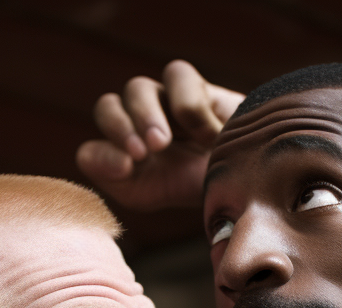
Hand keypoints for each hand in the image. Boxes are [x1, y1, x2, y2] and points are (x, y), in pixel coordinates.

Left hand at [76, 60, 243, 211]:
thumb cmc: (197, 190)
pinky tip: (208, 134)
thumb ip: (115, 181)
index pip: (92, 150)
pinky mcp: (194, 84)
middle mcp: (137, 127)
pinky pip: (178, 78)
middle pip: (106, 108)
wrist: (250, 181)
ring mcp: (164, 102)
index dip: (103, 156)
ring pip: (136, 88)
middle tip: (145, 152)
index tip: (128, 168)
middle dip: (120, 129)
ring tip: (163, 142)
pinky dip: (190, 107)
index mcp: (123, 159)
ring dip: (145, 115)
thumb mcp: (150, 196)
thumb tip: (95, 154)